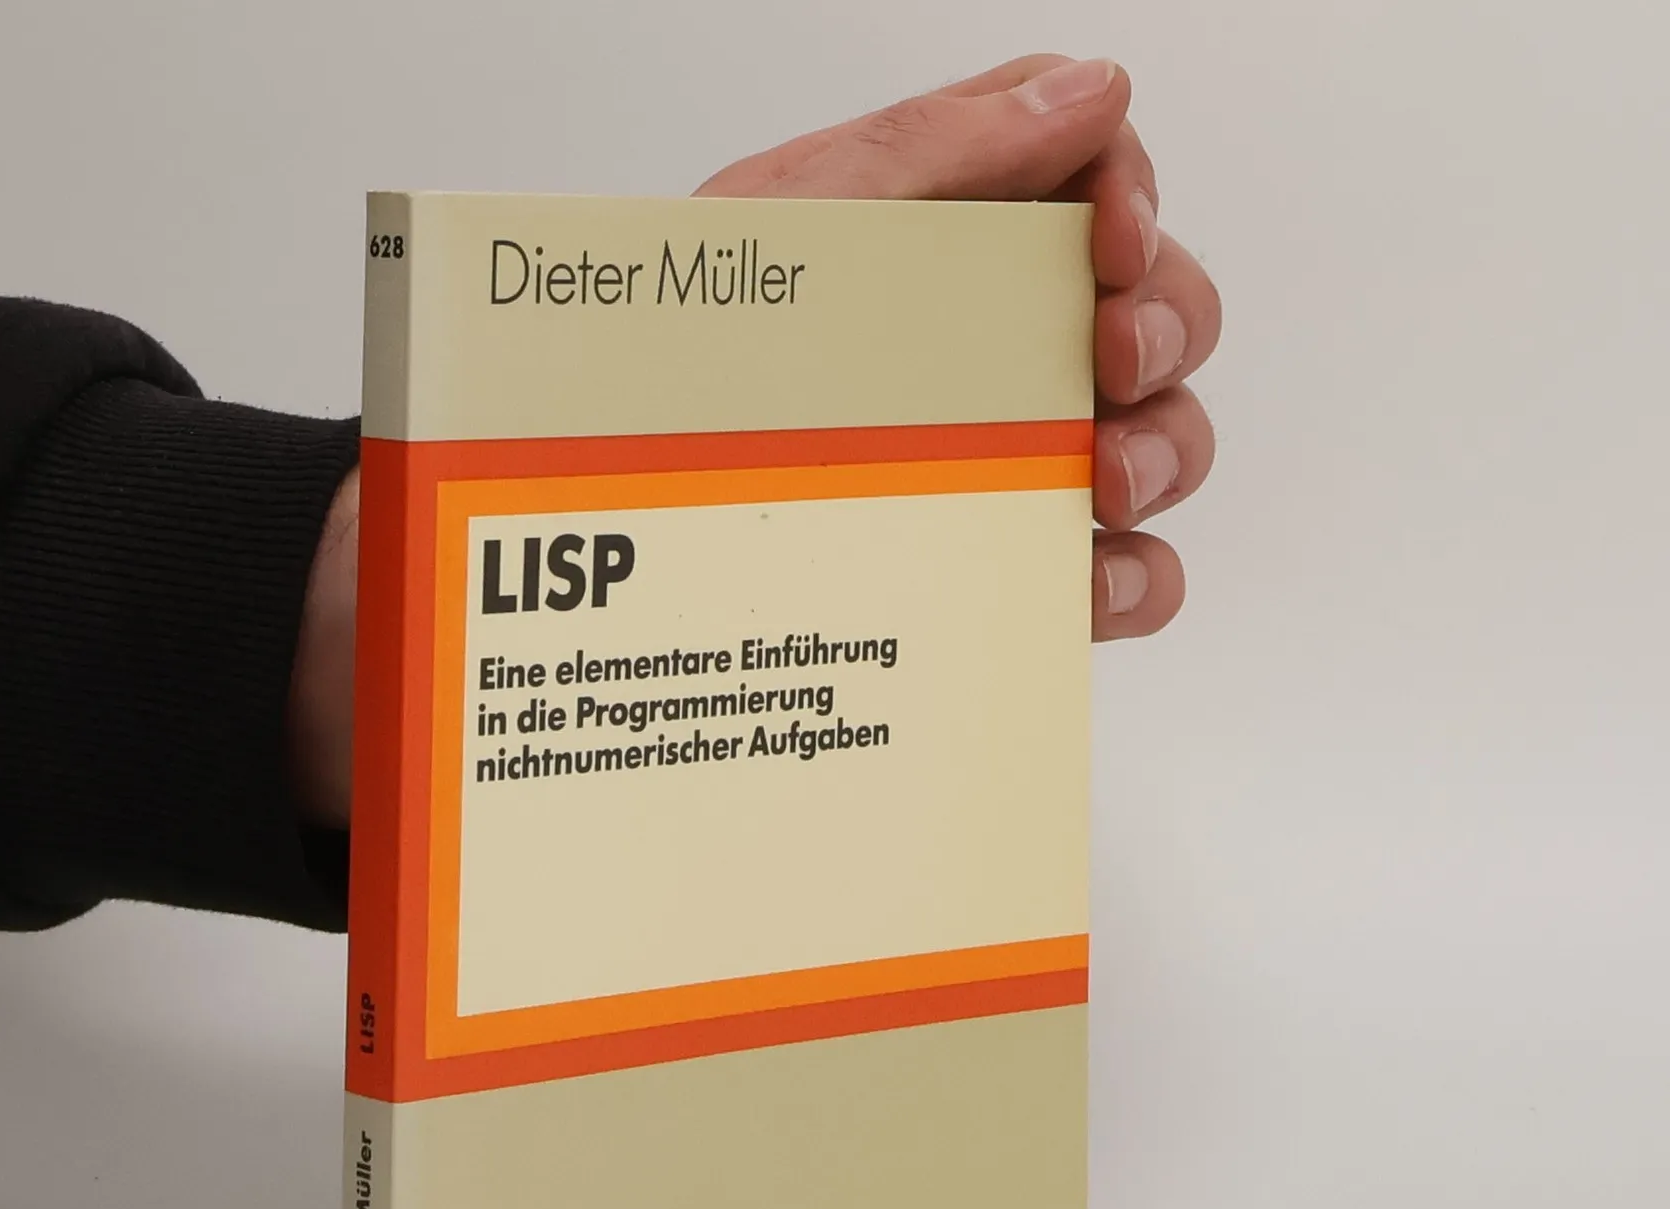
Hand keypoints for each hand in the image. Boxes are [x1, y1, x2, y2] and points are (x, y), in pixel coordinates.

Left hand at [290, 58, 1214, 826]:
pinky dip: (1135, 578)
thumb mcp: (785, 229)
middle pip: (1156, 314)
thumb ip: (936, 150)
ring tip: (1102, 481)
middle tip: (1108, 366)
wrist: (581, 518)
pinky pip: (1114, 576)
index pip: (1098, 186)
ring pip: (1156, 443)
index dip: (1136, 203)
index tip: (1109, 248)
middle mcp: (985, 351)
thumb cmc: (662, 361)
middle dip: (1165, 330)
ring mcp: (996, 465)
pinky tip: (1093, 575)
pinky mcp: (991, 572)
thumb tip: (1093, 92)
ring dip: (1165, 454)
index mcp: (945, 245)